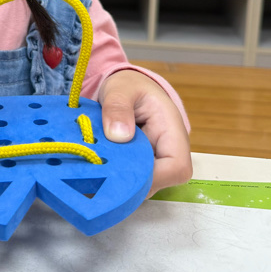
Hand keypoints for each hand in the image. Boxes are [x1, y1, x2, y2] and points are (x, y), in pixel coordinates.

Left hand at [97, 69, 191, 197]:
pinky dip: (114, 176)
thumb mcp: (120, 89)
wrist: (126, 87)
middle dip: (127, 182)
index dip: (152, 177)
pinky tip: (97, 167)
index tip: (120, 170)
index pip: (176, 168)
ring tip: (94, 166)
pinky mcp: (141, 166)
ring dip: (118, 180)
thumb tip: (118, 135)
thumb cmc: (129, 86)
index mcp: (172, 132)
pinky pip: (131, 179)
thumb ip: (118, 107)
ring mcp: (156, 162)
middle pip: (158, 182)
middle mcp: (169, 152)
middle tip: (96, 171)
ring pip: (142, 185)